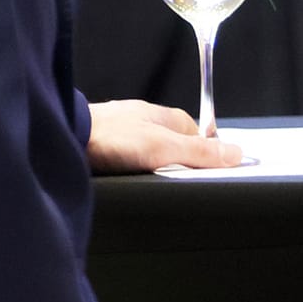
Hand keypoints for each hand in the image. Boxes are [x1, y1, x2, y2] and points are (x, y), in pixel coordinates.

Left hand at [86, 100, 242, 173]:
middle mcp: (147, 121)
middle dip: (181, 164)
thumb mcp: (164, 147)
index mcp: (166, 116)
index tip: (214, 174)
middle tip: (181, 185)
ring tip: (153, 184)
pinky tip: (131, 180)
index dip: (208, 155)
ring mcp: (127, 131)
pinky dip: (135, 170)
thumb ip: (199, 152)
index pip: (200, 136)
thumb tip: (235, 153)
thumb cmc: (112, 137)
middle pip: (177, 145)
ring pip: (153, 153)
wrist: (66, 138)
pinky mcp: (108, 145)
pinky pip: (131, 159)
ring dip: (155, 168)